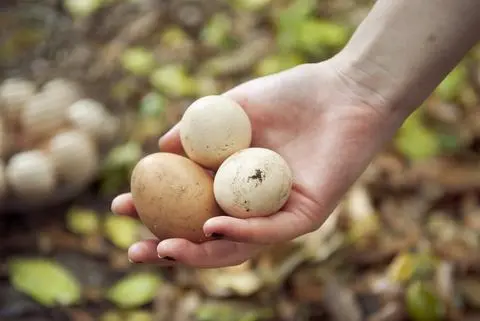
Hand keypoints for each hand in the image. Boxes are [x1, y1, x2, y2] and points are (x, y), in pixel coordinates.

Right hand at [111, 60, 403, 267]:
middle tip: (134, 251)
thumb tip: (159, 147)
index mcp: (234, 182)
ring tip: (164, 250)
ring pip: (237, 246)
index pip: (189, 206)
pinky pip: (271, 232)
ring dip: (200, 253)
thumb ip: (196, 129)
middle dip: (169, 248)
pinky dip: (241, 232)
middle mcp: (253, 204)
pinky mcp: (307, 216)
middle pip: (207, 237)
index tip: (121, 205)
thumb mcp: (233, 109)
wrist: (343, 90)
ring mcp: (279, 214)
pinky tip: (210, 227)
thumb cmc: (291, 96)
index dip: (154, 211)